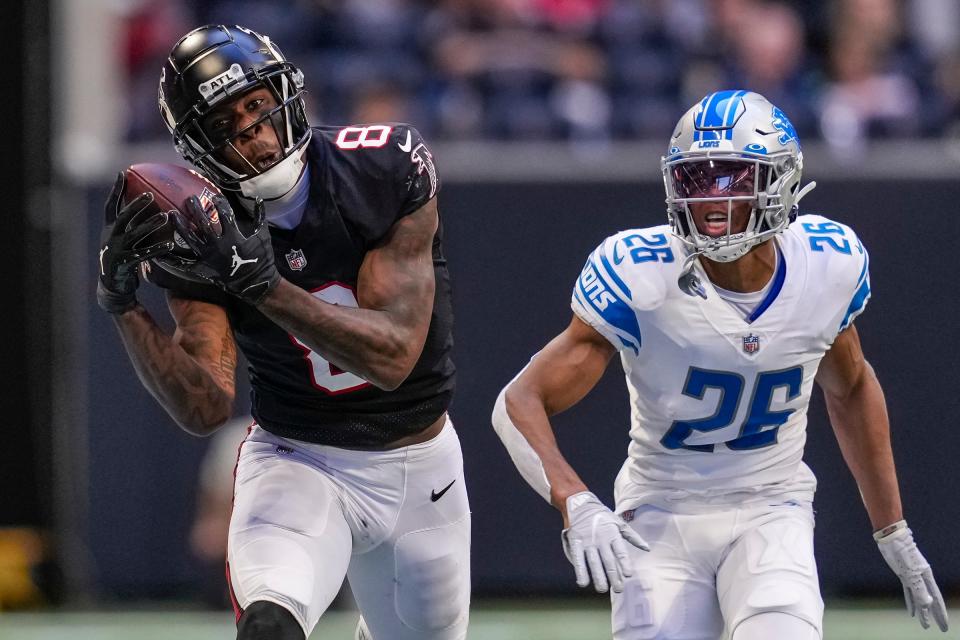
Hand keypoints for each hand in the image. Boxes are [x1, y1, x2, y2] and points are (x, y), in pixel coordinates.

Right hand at [97, 172, 172, 313]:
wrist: (112, 285)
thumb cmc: (123, 258)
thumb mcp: (122, 240)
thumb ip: (132, 226)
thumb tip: (149, 208)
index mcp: (109, 229)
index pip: (110, 206)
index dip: (116, 190)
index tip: (123, 173)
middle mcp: (110, 237)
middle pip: (123, 217)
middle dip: (135, 205)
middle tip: (150, 194)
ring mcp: (116, 250)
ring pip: (135, 234)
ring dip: (150, 225)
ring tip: (165, 217)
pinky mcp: (124, 263)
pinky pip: (144, 254)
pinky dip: (157, 249)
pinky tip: (170, 245)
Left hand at [172, 195, 279, 303]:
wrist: (256, 284)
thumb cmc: (261, 259)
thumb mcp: (263, 235)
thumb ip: (260, 216)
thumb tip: (257, 199)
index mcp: (233, 236)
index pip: (224, 214)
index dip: (219, 203)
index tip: (214, 197)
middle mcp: (218, 245)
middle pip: (203, 223)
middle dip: (196, 209)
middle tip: (189, 199)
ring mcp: (208, 258)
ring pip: (190, 239)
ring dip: (180, 226)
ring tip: (172, 215)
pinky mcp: (202, 269)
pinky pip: (183, 264)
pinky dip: (170, 259)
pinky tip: (159, 252)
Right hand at [561, 491, 648, 592]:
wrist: (580, 503)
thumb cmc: (602, 516)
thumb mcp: (619, 523)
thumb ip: (633, 537)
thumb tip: (647, 548)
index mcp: (613, 534)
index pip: (620, 551)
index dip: (624, 563)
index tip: (628, 575)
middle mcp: (601, 539)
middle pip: (608, 560)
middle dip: (613, 576)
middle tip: (618, 589)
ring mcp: (587, 541)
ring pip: (594, 561)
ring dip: (598, 576)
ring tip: (602, 589)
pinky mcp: (575, 542)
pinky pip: (578, 558)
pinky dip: (580, 571)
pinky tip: (583, 582)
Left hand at [875, 520, 947, 630]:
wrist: (891, 536)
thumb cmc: (902, 551)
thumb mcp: (910, 572)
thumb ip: (919, 588)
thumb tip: (927, 605)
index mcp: (926, 577)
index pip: (935, 600)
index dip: (939, 614)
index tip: (943, 627)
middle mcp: (921, 578)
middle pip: (930, 600)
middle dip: (934, 615)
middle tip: (940, 628)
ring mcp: (912, 576)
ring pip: (919, 597)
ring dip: (922, 611)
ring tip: (925, 624)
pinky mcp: (903, 574)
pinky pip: (909, 592)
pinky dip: (911, 602)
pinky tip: (911, 611)